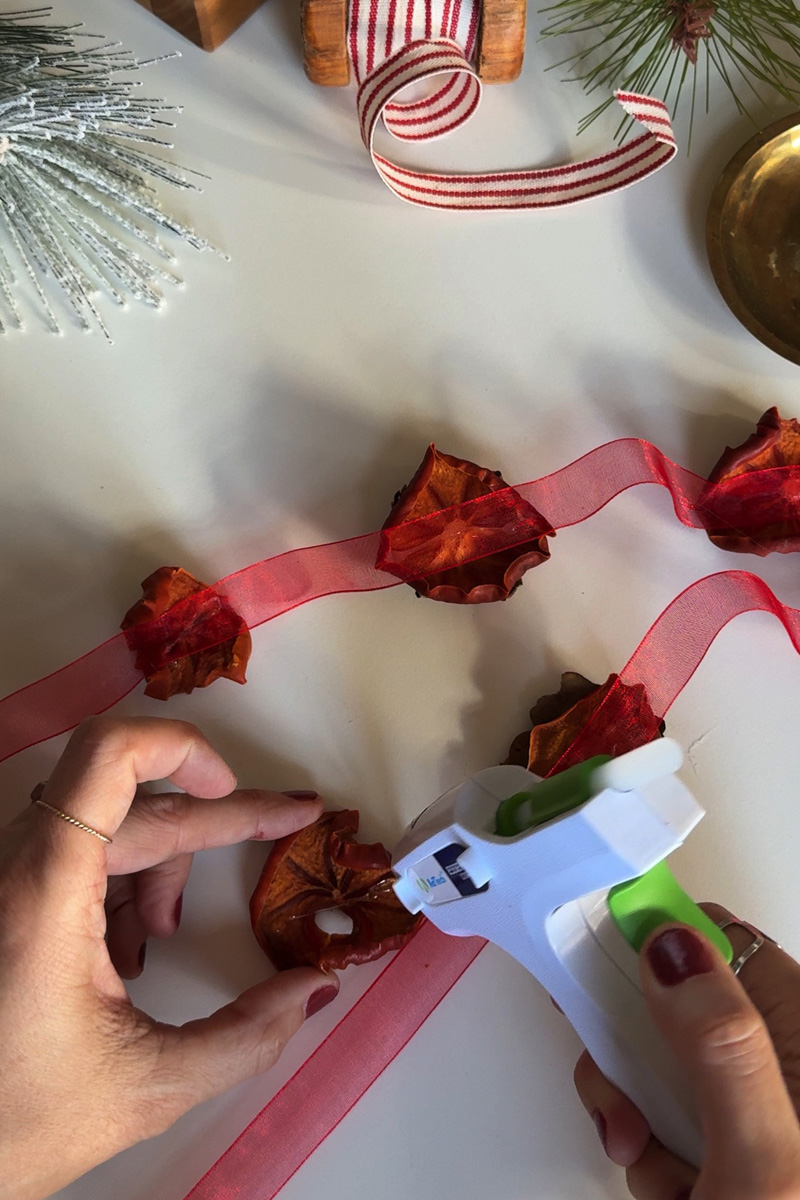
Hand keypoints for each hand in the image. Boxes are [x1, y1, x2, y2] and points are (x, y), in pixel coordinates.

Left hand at [0, 717, 339, 1199]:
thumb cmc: (16, 1124)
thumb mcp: (148, 1087)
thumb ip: (247, 1038)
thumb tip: (311, 990)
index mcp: (43, 894)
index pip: (108, 758)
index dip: (180, 748)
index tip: (234, 785)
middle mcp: (16, 869)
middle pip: (132, 801)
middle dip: (214, 820)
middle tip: (285, 826)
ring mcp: (6, 879)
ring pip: (106, 824)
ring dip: (158, 864)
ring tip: (161, 937)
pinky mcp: (6, 897)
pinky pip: (76, 853)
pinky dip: (120, 883)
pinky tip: (127, 949)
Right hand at [573, 905, 799, 1198]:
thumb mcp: (760, 1155)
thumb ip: (721, 1046)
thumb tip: (671, 947)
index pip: (723, 944)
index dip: (656, 933)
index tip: (594, 936)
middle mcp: (779, 1066)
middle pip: (673, 1000)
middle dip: (632, 1045)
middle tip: (626, 1085)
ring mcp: (746, 1104)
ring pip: (655, 1057)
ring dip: (634, 1107)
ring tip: (653, 1158)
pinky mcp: (718, 1140)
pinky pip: (657, 1108)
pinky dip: (645, 1144)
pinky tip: (669, 1184)